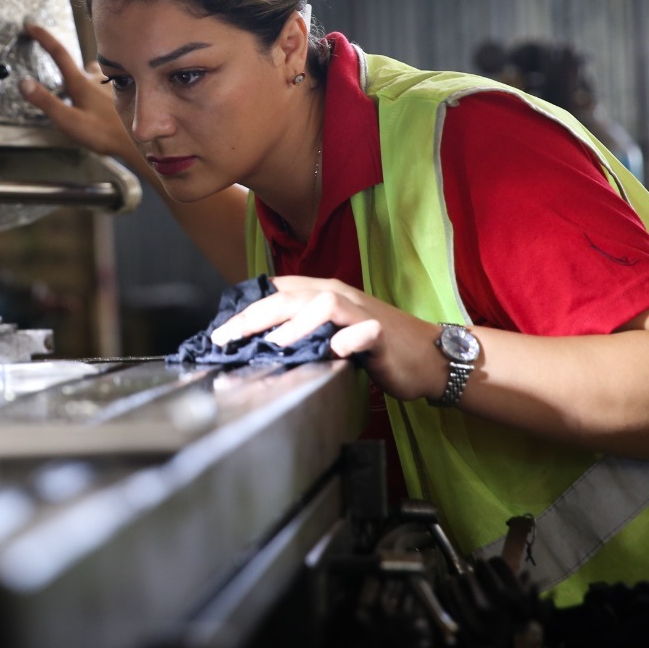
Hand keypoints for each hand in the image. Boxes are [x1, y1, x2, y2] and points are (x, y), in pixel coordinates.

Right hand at [20, 22, 137, 159]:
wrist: (138, 142)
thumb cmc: (104, 133)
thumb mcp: (69, 120)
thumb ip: (46, 102)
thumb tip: (23, 82)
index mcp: (81, 83)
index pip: (58, 53)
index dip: (43, 37)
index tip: (30, 25)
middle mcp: (97, 78)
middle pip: (79, 66)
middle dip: (71, 72)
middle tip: (68, 87)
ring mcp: (111, 84)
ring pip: (96, 74)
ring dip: (89, 79)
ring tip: (89, 96)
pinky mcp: (123, 92)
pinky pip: (110, 83)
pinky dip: (104, 88)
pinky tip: (107, 102)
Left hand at [210, 275, 447, 401]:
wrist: (429, 355)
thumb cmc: (375, 345)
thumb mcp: (330, 334)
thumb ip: (300, 332)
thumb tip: (258, 345)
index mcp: (322, 294)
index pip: (276, 292)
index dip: (245, 310)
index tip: (219, 334)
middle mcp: (338, 296)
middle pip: (291, 295)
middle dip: (255, 316)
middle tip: (227, 338)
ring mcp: (361, 313)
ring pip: (324, 304)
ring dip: (296, 324)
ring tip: (273, 344)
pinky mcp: (382, 335)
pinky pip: (365, 331)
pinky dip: (349, 339)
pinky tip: (335, 352)